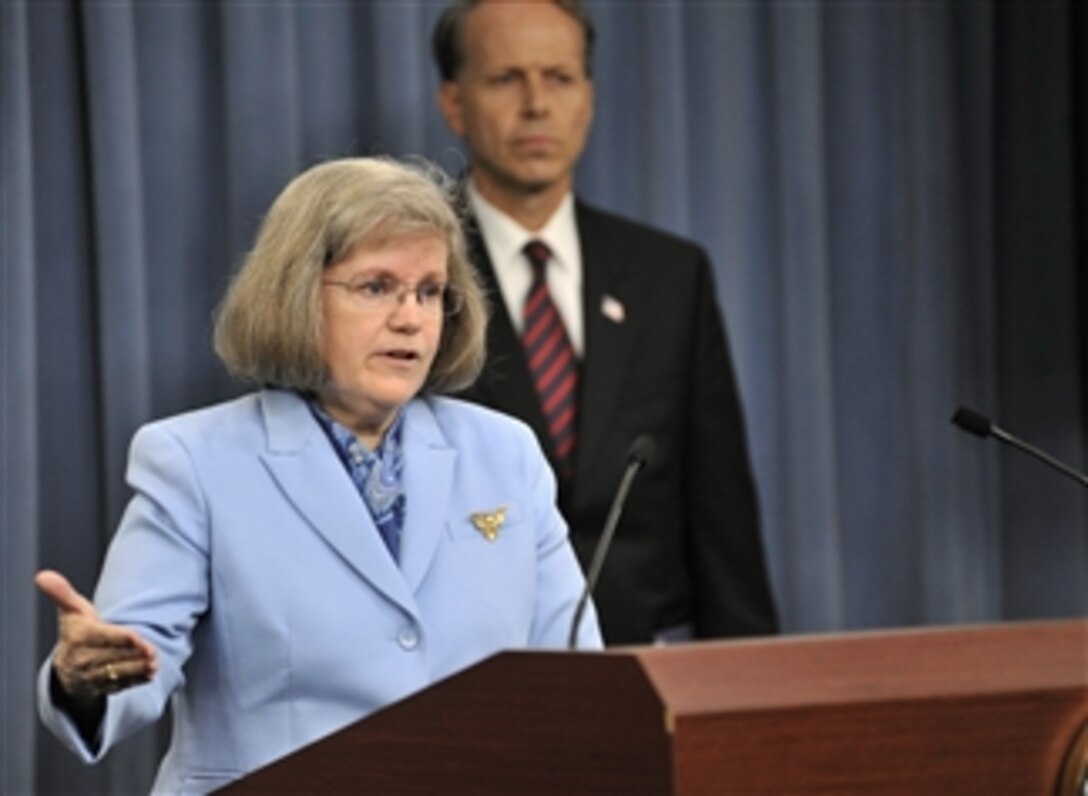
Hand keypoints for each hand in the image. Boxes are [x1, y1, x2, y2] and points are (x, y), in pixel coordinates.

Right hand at [35, 569, 157, 702]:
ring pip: (117, 673)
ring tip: (154, 664)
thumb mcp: (70, 610)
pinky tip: (149, 674)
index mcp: (78, 638)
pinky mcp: (101, 688)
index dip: (121, 638)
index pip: (102, 637)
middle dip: (134, 655)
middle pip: (113, 656)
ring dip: (138, 670)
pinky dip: (136, 681)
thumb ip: (62, 592)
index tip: (138, 637)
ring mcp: (91, 676)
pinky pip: (120, 686)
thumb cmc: (76, 631)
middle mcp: (83, 659)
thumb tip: (43, 575)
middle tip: (153, 652)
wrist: (67, 667)